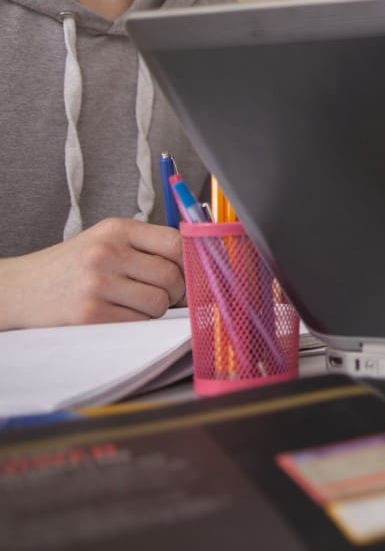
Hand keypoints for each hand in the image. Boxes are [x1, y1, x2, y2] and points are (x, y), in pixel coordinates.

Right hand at [0, 218, 184, 329]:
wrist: (20, 288)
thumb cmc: (73, 265)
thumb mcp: (106, 240)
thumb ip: (146, 246)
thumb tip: (197, 264)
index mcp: (117, 229)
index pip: (176, 242)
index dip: (190, 262)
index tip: (187, 273)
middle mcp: (107, 253)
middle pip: (172, 276)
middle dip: (175, 291)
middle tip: (162, 295)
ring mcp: (97, 284)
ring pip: (159, 303)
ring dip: (156, 310)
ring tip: (136, 304)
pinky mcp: (89, 314)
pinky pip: (138, 323)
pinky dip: (137, 323)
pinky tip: (120, 314)